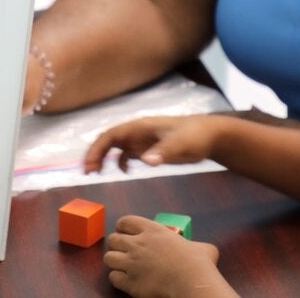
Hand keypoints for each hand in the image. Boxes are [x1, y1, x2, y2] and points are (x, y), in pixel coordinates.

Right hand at [84, 115, 222, 173]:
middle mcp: (138, 132)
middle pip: (109, 140)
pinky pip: (128, 153)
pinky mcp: (150, 147)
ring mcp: (143, 139)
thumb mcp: (180, 145)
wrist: (211, 136)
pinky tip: (124, 172)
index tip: (90, 166)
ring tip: (96, 173)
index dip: (98, 149)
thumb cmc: (195, 136)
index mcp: (140, 127)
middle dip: (96, 154)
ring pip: (116, 146)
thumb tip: (145, 161)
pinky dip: (121, 162)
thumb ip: (163, 152)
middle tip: (88, 172)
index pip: (111, 135)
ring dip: (104, 158)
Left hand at [104, 216, 226, 297]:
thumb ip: (196, 245)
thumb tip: (204, 250)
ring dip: (115, 262)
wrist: (191, 282)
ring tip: (122, 266)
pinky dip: (118, 279)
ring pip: (109, 258)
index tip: (125, 232)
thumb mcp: (201, 247)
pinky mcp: (130, 282)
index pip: (126, 221)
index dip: (122, 227)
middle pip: (113, 239)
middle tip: (124, 251)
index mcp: (153, 230)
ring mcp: (132, 263)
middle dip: (116, 245)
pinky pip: (113, 278)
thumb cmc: (198, 263)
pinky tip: (126, 280)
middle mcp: (138, 244)